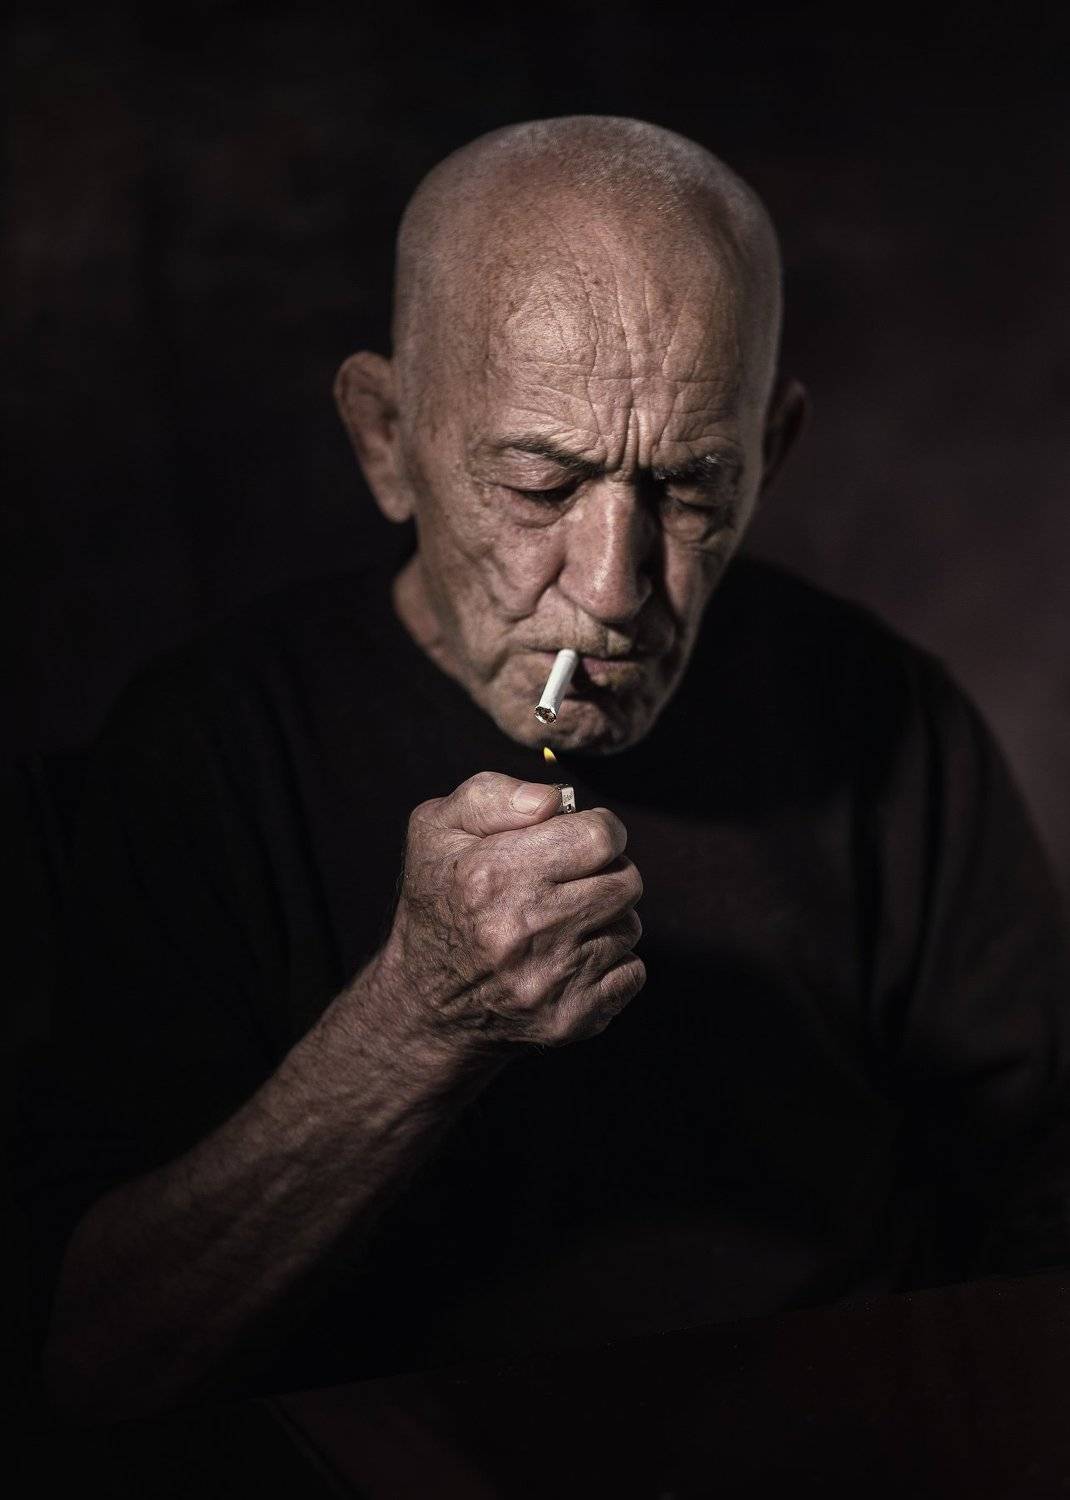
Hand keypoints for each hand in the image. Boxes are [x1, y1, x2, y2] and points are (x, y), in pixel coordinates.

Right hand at [376, 771, 645, 1054]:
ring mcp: (550, 980)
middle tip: (573, 879)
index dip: (597, 829)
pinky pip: (632, 972)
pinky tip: (569, 958)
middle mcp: (524, 929)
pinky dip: (611, 963)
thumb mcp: (436, 828)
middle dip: (607, 872)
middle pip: (626, 881)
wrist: (425, 1004)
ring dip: (606, 918)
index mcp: (493, 874)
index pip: (600, 837)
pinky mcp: (570, 1019)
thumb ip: (493, 796)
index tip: (580, 838)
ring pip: (630, 927)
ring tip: (563, 921)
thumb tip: (554, 801)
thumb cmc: (438, 902)